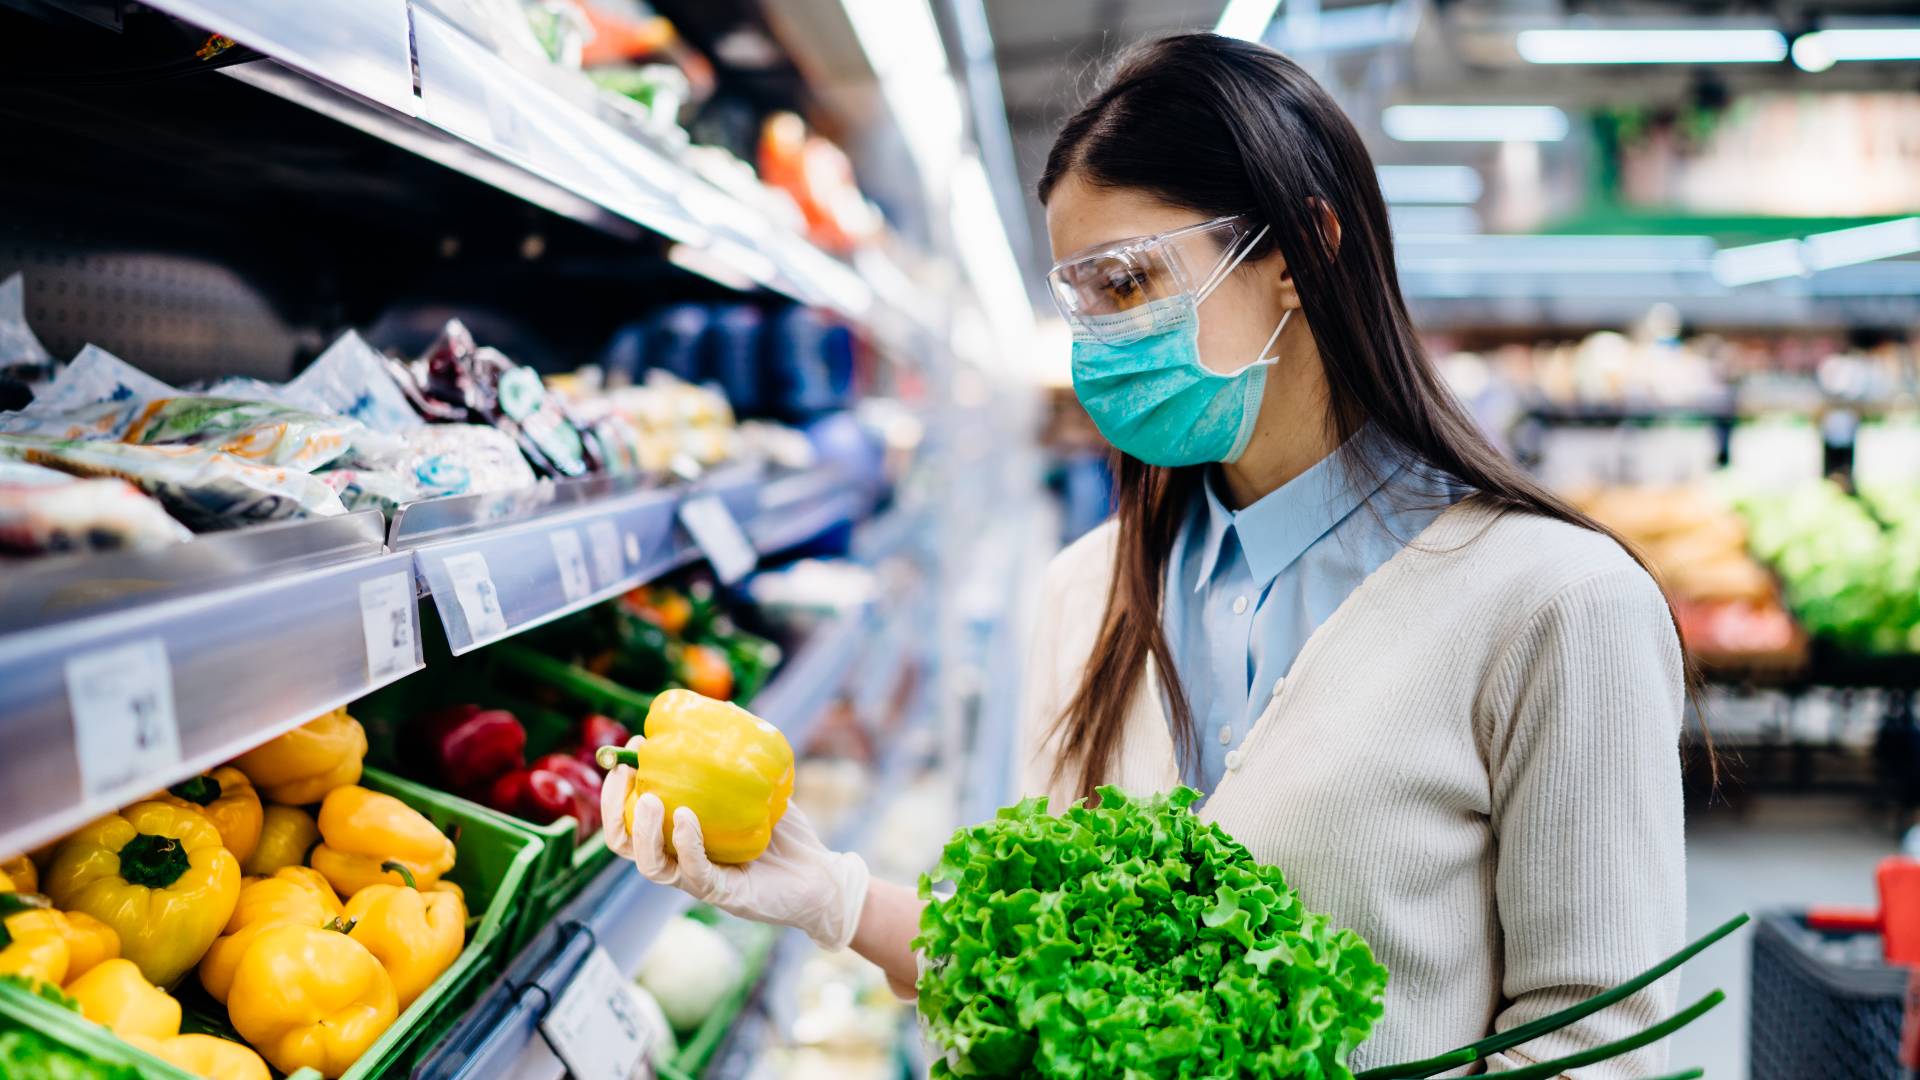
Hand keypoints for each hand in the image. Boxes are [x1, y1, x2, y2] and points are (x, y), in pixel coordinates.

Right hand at [600, 742, 868, 950]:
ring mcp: (699, 880)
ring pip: (651, 865)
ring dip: (644, 831)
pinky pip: (694, 872)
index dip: (620, 791)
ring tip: (650, 798)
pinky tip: (687, 817)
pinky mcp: (723, 894)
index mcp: (679, 837)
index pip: (632, 819)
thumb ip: (734, 760)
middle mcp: (681, 860)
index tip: (627, 754)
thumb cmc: (784, 832)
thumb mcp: (756, 788)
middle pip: (626, 844)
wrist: (821, 875)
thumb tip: (720, 711)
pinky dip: (687, 844)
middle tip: (624, 774)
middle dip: (615, 809)